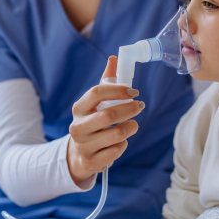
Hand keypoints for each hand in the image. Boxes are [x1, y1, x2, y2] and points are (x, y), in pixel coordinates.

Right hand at [67, 56, 144, 184]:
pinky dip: (123, 144)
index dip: (118, 90)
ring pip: (116, 134)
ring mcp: (83, 145)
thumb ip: (107, 81)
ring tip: (134, 124)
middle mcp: (77, 127)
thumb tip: (115, 57)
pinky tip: (121, 141)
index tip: (134, 92)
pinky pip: (116, 151)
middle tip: (140, 106)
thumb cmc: (93, 121)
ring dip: (131, 127)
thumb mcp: (96, 102)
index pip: (96, 92)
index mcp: (79, 108)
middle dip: (129, 109)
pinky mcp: (91, 162)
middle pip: (108, 115)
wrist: (80, 154)